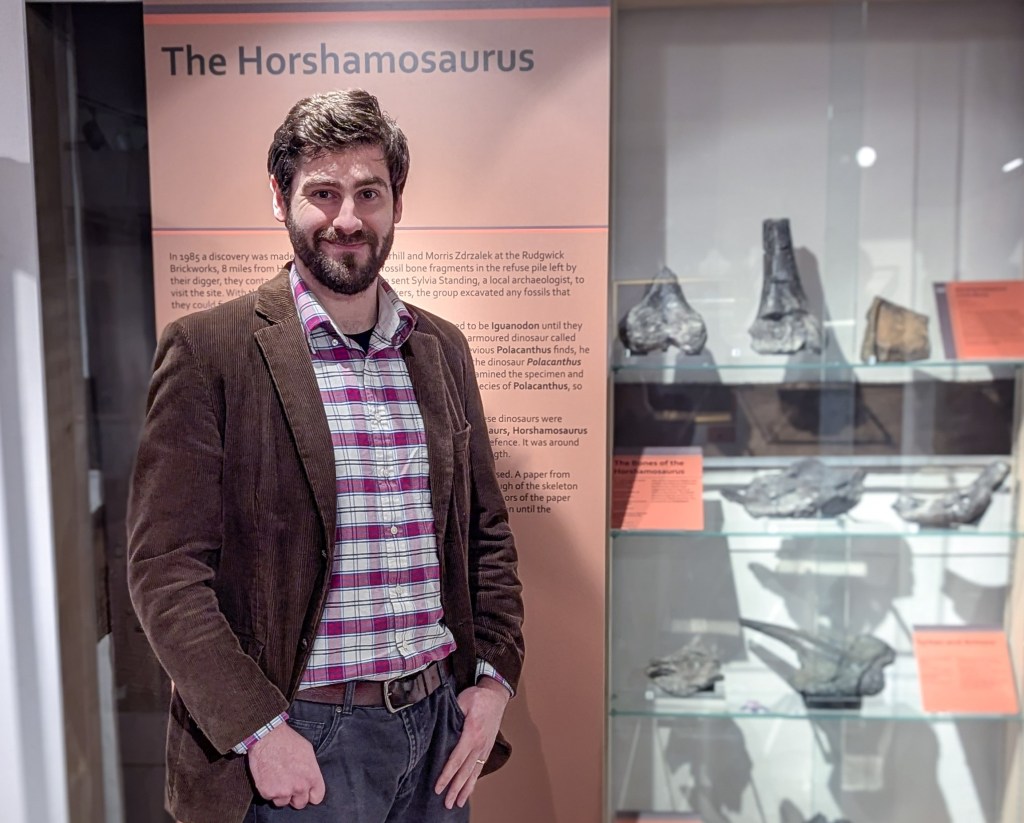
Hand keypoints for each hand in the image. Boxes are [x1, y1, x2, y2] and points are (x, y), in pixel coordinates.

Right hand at [248, 723, 325, 808]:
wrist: (268, 737)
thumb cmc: (288, 741)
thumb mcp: (308, 753)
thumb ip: (311, 770)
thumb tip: (310, 779)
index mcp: (312, 777)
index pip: (317, 797)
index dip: (311, 794)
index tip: (306, 791)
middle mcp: (299, 787)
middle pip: (300, 803)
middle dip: (295, 796)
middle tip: (289, 784)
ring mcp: (283, 791)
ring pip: (283, 802)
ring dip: (280, 794)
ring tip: (277, 778)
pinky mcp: (268, 792)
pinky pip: (269, 798)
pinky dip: (268, 790)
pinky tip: (268, 777)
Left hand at [434, 677, 509, 808]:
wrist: (496, 695)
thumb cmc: (478, 697)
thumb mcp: (462, 700)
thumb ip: (451, 714)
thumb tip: (438, 726)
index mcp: (472, 734)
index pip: (456, 759)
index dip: (447, 775)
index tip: (439, 787)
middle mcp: (479, 744)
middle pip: (465, 771)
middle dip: (455, 789)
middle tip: (446, 803)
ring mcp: (484, 748)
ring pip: (473, 773)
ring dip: (465, 789)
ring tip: (457, 803)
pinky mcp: (486, 748)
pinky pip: (479, 768)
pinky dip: (474, 781)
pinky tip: (469, 790)